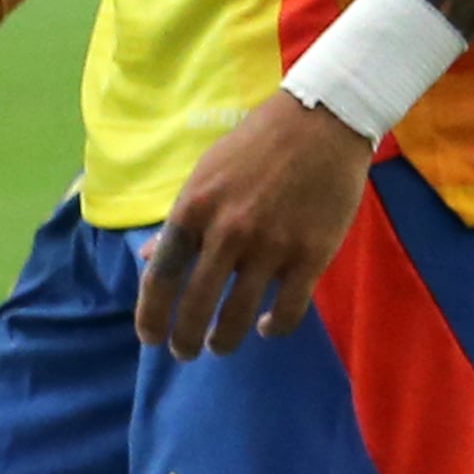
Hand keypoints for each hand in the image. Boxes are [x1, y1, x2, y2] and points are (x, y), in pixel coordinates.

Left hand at [135, 96, 376, 353]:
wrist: (323, 120)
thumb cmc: (258, 144)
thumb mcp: (207, 175)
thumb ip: (181, 221)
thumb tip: (150, 258)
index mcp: (194, 210)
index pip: (161, 277)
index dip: (151, 315)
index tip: (151, 337)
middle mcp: (228, 233)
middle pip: (196, 306)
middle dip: (185, 340)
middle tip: (185, 352)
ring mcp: (271, 246)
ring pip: (239, 316)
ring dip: (225, 340)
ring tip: (221, 346)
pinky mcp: (311, 254)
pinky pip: (289, 309)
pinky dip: (276, 327)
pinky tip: (269, 327)